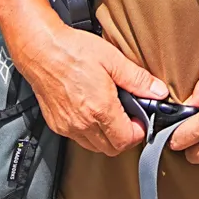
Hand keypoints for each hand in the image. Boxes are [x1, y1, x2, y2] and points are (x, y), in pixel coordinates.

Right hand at [13, 21, 171, 156]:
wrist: (40, 49)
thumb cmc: (73, 50)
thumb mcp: (112, 59)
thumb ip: (137, 79)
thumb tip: (158, 92)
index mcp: (100, 109)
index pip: (126, 140)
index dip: (138, 131)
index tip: (140, 117)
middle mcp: (83, 123)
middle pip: (112, 149)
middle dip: (125, 137)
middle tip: (129, 116)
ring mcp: (68, 126)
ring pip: (95, 146)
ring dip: (107, 136)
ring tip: (111, 113)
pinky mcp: (56, 125)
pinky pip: (78, 139)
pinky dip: (89, 132)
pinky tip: (92, 111)